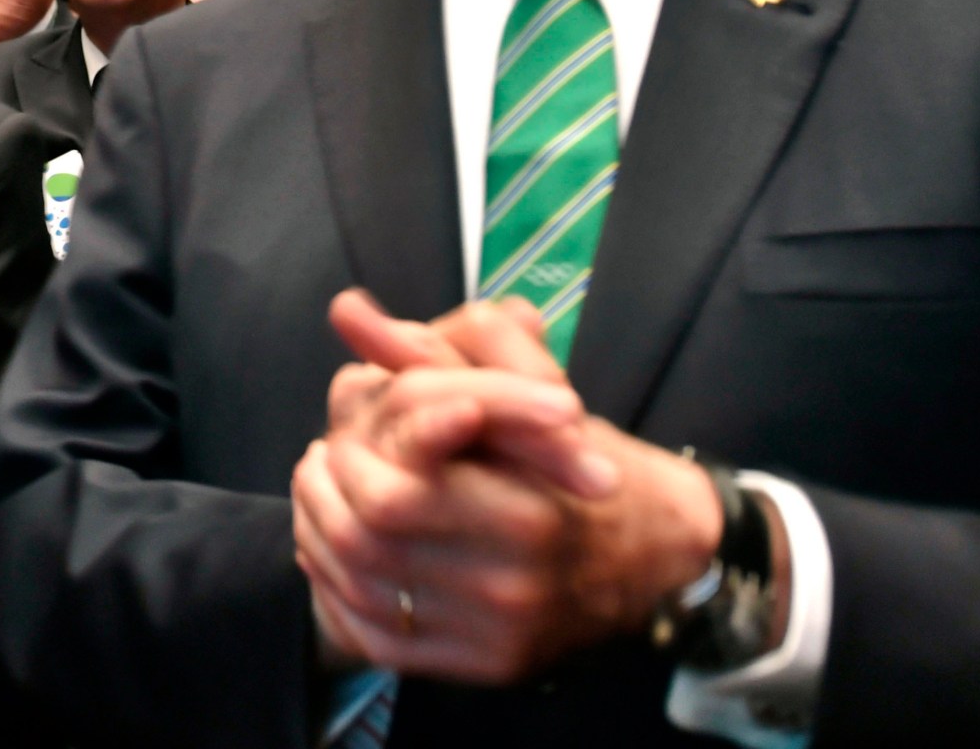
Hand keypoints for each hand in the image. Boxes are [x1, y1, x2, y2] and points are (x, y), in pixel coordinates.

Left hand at [293, 291, 724, 682]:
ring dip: (319, 531)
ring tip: (324, 492)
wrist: (660, 556)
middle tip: (324, 456)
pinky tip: (338, 551)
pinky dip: (338, 590)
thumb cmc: (584, 460)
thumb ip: (433, 354)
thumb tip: (347, 310)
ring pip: (360, 587)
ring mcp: (496, 636)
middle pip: (367, 539)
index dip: (353, 453)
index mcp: (528, 515)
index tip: (348, 427)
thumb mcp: (525, 390)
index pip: (394, 492)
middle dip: (326, 489)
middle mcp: (512, 587)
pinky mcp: (483, 668)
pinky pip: (377, 638)